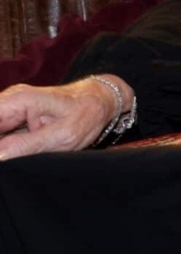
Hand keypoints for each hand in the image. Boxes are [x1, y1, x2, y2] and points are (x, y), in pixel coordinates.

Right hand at [0, 78, 124, 158]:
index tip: (9, 153)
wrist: (99, 101)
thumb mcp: (61, 136)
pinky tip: (25, 150)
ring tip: (36, 147)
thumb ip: (26, 146)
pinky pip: (1, 133)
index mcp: (18, 101)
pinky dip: (7, 146)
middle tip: (28, 152)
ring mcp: (9, 108)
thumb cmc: (86, 115)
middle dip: (3, 147)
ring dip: (6, 148)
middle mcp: (9, 100)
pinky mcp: (12, 116)